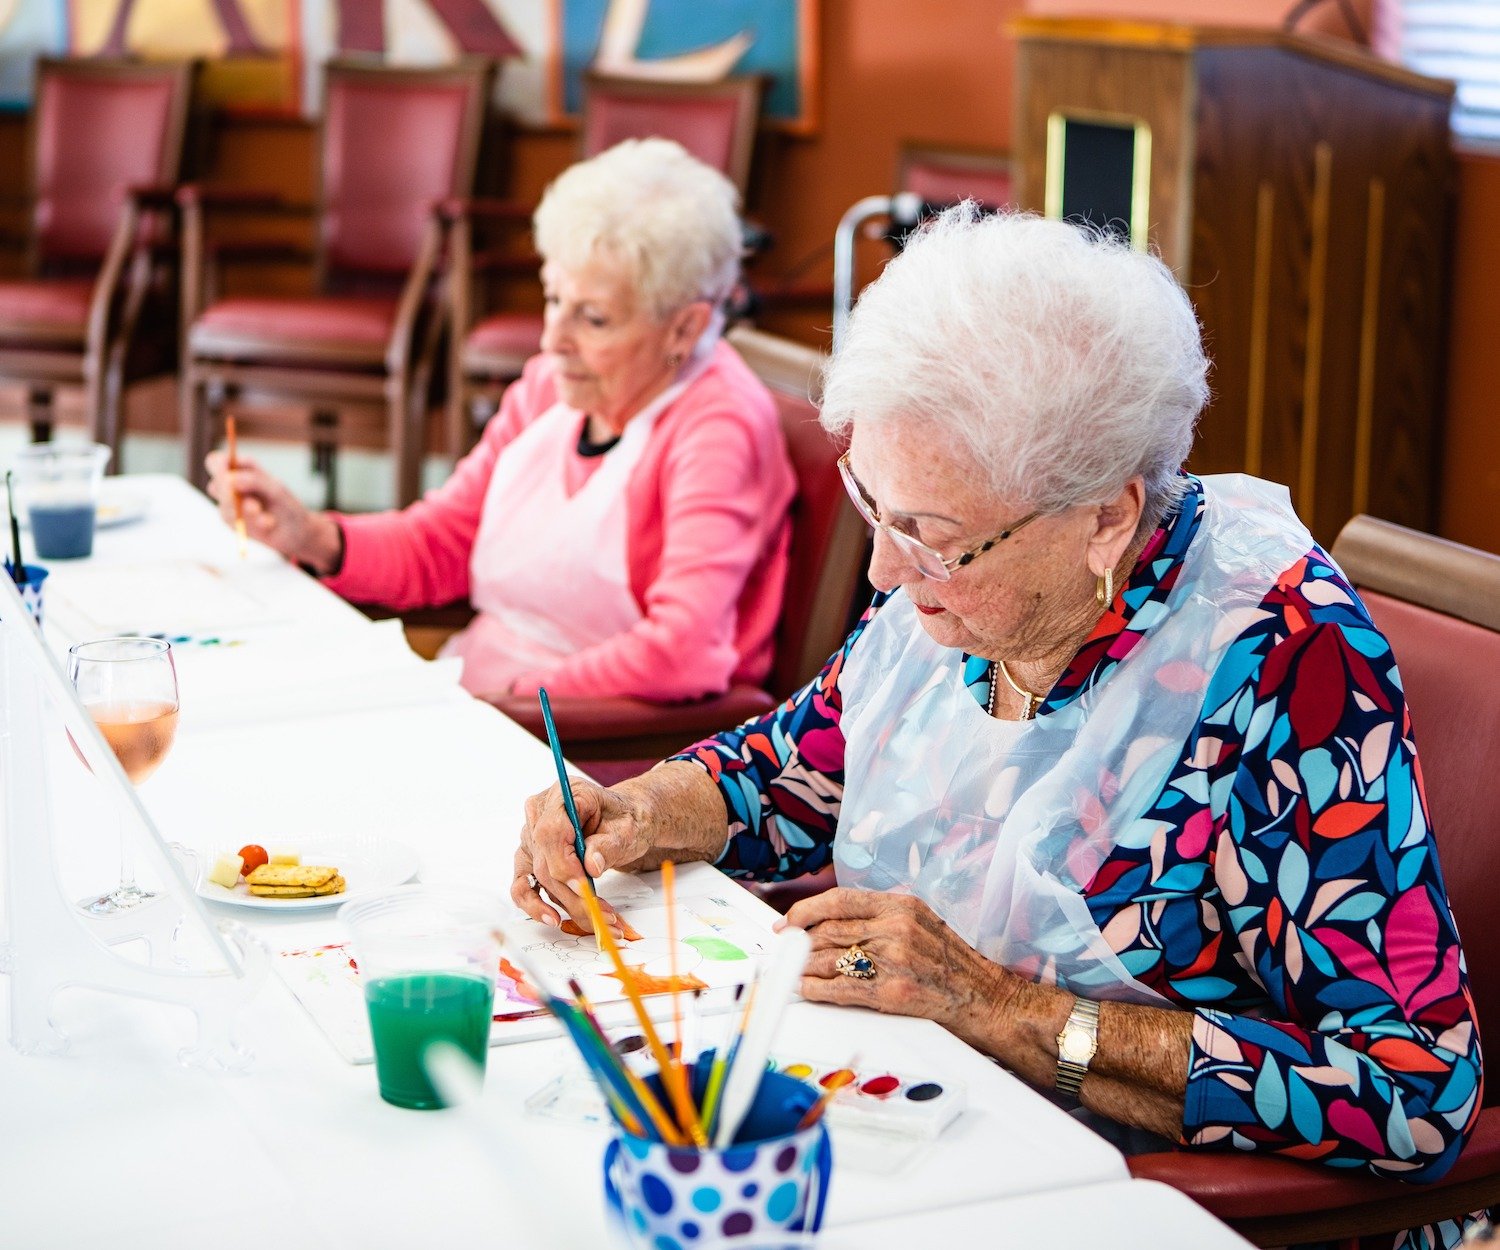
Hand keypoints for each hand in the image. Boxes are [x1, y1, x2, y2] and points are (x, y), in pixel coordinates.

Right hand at [204, 450, 341, 571]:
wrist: (295, 533)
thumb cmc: (287, 505)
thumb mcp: (276, 490)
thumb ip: (255, 481)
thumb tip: (231, 479)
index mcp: (242, 470)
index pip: (216, 462)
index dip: (218, 466)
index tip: (228, 474)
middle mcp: (231, 486)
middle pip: (215, 484)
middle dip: (230, 493)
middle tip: (250, 502)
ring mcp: (229, 505)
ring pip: (224, 505)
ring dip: (246, 511)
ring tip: (267, 518)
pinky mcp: (231, 522)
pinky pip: (232, 521)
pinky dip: (252, 523)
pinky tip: (268, 523)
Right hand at [513, 779, 653, 930]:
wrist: (624, 822)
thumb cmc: (624, 820)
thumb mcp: (627, 828)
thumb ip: (609, 844)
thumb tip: (591, 866)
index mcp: (565, 794)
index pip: (551, 832)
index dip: (564, 864)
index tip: (584, 887)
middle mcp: (541, 813)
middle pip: (545, 860)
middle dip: (573, 893)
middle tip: (602, 913)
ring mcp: (531, 836)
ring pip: (539, 878)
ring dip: (566, 904)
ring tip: (595, 920)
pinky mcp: (529, 857)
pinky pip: (523, 885)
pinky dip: (536, 906)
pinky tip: (554, 918)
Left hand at [779, 889, 1021, 1044]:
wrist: (986, 999)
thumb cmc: (952, 964)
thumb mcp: (920, 922)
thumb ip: (881, 918)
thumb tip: (831, 923)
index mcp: (901, 905)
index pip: (839, 900)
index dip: (806, 910)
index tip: (789, 921)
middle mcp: (895, 928)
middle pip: (829, 930)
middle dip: (798, 942)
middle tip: (783, 949)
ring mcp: (893, 960)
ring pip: (829, 958)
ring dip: (802, 966)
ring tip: (789, 970)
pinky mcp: (891, 992)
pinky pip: (840, 988)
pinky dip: (816, 989)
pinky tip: (805, 988)